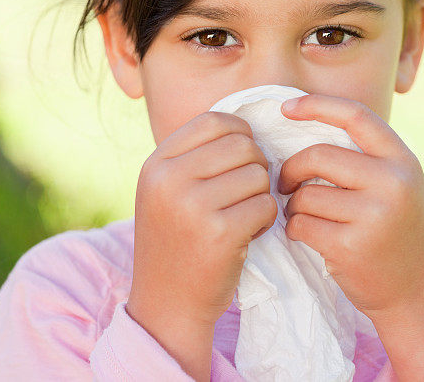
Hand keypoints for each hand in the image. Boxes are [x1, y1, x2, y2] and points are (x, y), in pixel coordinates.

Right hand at [128, 111, 277, 332]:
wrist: (167, 303)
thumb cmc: (177, 241)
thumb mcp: (167, 190)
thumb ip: (196, 156)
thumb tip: (248, 124)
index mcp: (157, 163)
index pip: (215, 120)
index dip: (241, 135)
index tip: (242, 160)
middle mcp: (169, 179)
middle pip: (243, 146)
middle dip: (256, 167)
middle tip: (246, 194)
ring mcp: (193, 206)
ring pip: (258, 176)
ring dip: (261, 197)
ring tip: (242, 217)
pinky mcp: (220, 232)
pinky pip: (265, 206)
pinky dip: (266, 221)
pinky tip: (247, 235)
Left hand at [277, 93, 423, 320]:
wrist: (420, 292)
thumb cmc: (398, 233)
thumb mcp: (399, 186)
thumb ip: (366, 160)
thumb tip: (304, 129)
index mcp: (403, 160)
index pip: (356, 115)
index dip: (317, 105)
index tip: (286, 107)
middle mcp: (392, 182)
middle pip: (318, 155)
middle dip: (291, 169)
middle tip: (286, 185)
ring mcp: (373, 214)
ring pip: (305, 194)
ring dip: (294, 207)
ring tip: (309, 219)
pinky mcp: (350, 245)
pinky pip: (300, 224)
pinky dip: (295, 230)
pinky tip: (311, 238)